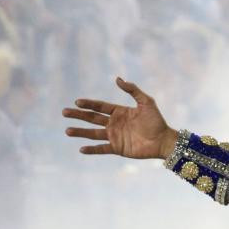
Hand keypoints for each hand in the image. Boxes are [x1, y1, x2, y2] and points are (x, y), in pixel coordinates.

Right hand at [63, 77, 178, 159]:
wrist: (163, 140)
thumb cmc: (156, 120)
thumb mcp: (146, 102)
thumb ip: (132, 90)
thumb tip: (117, 79)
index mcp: (119, 112)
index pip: (100, 107)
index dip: (89, 104)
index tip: (77, 101)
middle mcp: (114, 124)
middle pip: (92, 118)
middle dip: (78, 115)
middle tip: (64, 112)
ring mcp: (114, 136)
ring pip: (93, 134)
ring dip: (80, 132)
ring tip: (67, 130)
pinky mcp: (117, 148)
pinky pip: (102, 149)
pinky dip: (92, 149)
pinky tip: (81, 149)